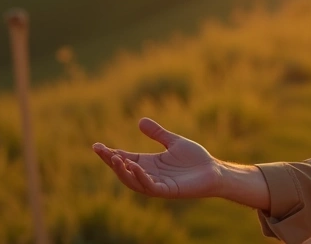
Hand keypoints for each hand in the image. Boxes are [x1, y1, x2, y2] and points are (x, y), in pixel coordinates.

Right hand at [92, 117, 221, 198]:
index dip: (111, 153)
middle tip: (100, 150)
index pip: (125, 158)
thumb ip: (158, 133)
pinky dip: (141, 177)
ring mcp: (157, 183)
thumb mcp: (174, 142)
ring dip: (122, 170)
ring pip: (133, 180)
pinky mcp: (167, 190)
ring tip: (114, 158)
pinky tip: (135, 167)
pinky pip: (149, 186)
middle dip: (111, 161)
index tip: (97, 146)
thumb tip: (140, 121)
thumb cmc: (195, 159)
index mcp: (149, 163)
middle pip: (124, 170)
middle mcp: (149, 174)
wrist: (214, 171)